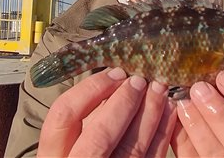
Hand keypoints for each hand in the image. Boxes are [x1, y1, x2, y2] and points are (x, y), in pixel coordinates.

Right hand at [37, 67, 176, 156]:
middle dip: (124, 101)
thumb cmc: (83, 156)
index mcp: (55, 156)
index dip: (92, 89)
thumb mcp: (72, 142)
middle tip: (140, 80)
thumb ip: (86, 121)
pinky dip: (162, 133)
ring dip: (150, 113)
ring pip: (131, 147)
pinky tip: (168, 112)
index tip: (114, 73)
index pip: (65, 114)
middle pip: (100, 133)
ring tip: (159, 90)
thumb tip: (113, 86)